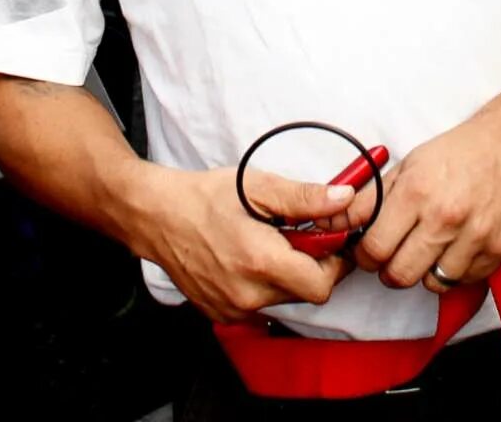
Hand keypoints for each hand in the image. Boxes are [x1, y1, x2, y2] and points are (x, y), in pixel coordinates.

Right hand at [136, 164, 354, 322]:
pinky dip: (263, 285)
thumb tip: (343, 199)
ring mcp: (232, 308)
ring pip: (283, 299)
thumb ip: (304, 198)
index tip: (326, 239)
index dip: (333, 261)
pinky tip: (246, 258)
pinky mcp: (221, 313)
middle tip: (294, 235)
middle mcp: (247, 294)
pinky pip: (260, 305)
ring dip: (286, 275)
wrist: (157, 216)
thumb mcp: (257, 187)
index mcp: (259, 261)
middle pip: (305, 293)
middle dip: (310, 265)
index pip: (322, 284)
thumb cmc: (204, 198)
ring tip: (266, 243)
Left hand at [354, 107, 500, 291]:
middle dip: (391, 271)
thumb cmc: (458, 153)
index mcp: (417, 193)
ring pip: (432, 284)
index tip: (370, 251)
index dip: (366, 256)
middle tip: (396, 256)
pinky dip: (456, 271)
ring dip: (425, 272)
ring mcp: (476, 236)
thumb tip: (332, 223)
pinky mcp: (500, 249)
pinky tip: (456, 247)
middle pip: (400, 275)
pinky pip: (465, 281)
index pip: (375, 249)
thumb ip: (370, 200)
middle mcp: (446, 217)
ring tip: (430, 248)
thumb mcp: (408, 167)